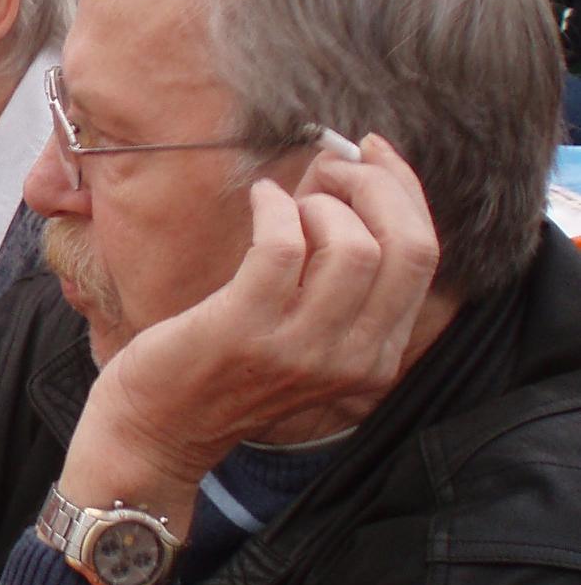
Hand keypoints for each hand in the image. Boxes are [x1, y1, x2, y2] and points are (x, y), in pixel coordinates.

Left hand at [63, 134, 440, 523]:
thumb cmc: (223, 369)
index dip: (406, 192)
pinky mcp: (245, 329)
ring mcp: (302, 348)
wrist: (159, 430)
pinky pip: (282, 245)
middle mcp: (353, 358)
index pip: (423, 257)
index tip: (374, 154)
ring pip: (353, 245)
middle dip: (376, 187)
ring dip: (320, 203)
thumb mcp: (305, 333)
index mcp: (378, 356)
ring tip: (286, 202)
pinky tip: (259, 200)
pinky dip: (274, 207)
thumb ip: (335, 271)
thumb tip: (343, 176)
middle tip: (331, 167)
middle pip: (407, 247)